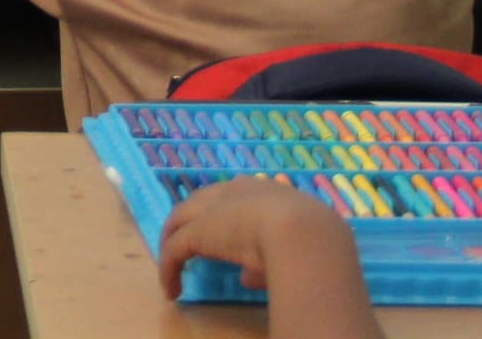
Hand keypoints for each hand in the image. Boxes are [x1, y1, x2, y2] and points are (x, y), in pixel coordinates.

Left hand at [157, 180, 378, 338]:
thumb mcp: (298, 249)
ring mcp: (212, 209)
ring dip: (173, 242)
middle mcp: (235, 192)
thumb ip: (271, 259)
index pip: (235, 193)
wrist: (304, 235)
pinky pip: (175, 250)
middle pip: (201, 201)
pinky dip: (169, 270)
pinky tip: (171, 290)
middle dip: (191, 219)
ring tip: (171, 267)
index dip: (225, 210)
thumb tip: (248, 277)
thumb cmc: (312, 239)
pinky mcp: (196, 232)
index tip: (223, 228)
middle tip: (184, 241)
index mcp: (265, 191)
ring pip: (181, 220)